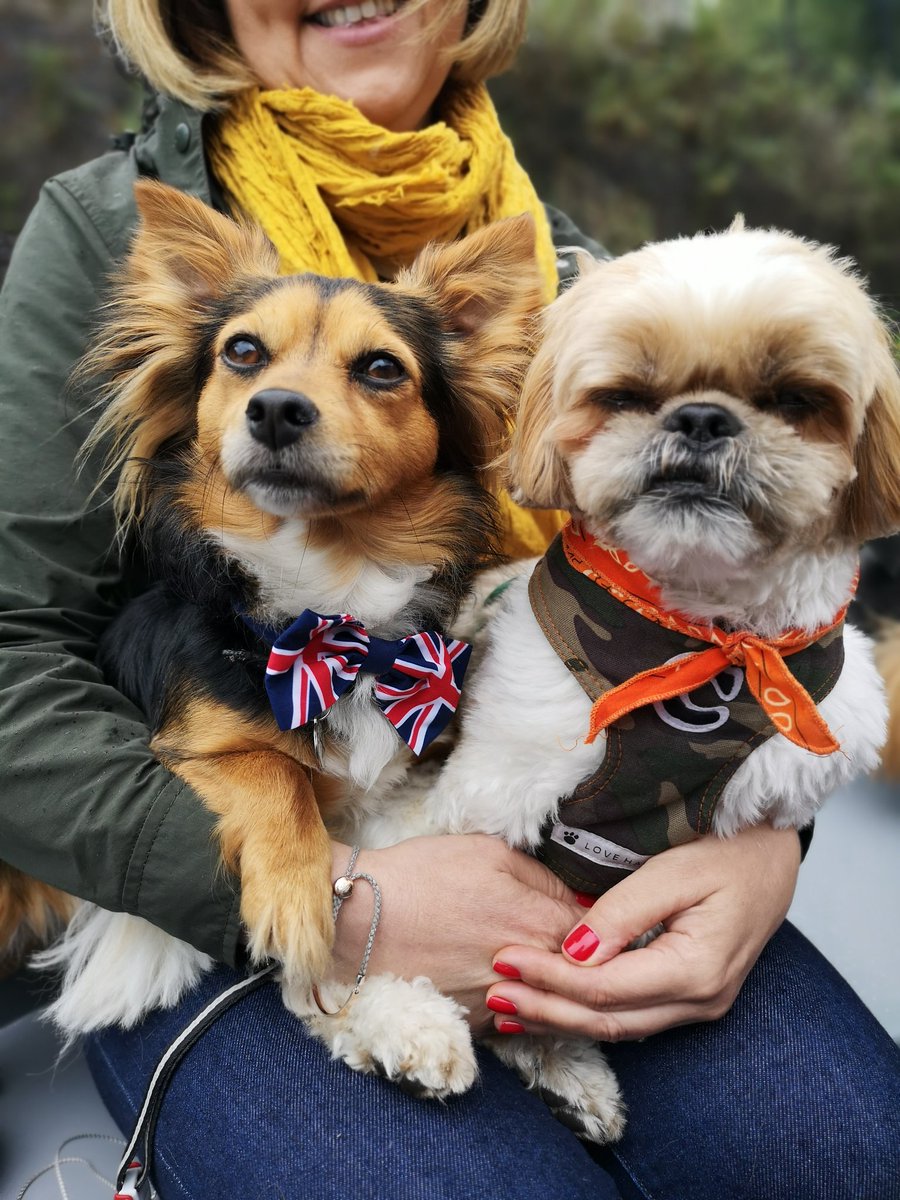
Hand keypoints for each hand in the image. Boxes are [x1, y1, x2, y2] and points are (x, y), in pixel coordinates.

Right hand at [329, 835, 582, 1033]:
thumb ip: (542, 876)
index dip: (602, 928)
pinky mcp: (475, 1027)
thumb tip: (573, 897)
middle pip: (584, 978)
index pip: (600, 935)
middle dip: (586, 964)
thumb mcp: (490, 851)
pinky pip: (516, 1022)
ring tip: (545, 969)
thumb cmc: (423, 874)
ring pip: (553, 1005)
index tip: (600, 924)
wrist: (359, 918)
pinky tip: (508, 987)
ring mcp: (504, 1005)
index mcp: (542, 922)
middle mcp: (532, 971)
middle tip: (583, 951)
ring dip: (555, 989)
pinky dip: (520, 1007)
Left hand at [484, 823, 800, 1040]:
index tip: (502, 957)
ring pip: (618, 1027)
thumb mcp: (674, 870)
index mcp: (696, 970)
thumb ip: (621, 913)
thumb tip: (572, 954)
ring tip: (509, 1010)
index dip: (548, 978)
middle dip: (545, 1009)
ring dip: (561, 1019)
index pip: (603, 988)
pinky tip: (554, 1007)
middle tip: (491, 994)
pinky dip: (588, 1013)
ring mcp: (700, 1003)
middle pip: (607, 1020)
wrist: (773, 849)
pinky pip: (633, 1016)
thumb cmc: (728, 849)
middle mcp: (700, 999)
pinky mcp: (693, 995)